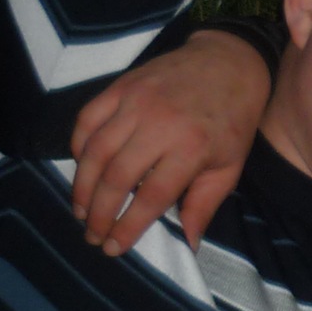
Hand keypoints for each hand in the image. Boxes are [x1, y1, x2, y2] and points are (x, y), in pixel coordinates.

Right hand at [70, 30, 271, 255]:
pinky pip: (87, 119)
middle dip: (99, 213)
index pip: (151, 197)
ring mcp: (136, 101)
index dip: (128, 227)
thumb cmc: (233, 120)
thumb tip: (188, 244)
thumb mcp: (229, 166)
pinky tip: (81, 168)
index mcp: (192, 148)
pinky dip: (78, 146)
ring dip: (83, 186)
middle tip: (92, 235)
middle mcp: (160, 124)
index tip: (114, 249)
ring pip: (95, 150)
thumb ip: (204, 205)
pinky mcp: (121, 85)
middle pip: (116, 177)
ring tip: (81, 211)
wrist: (229, 62)